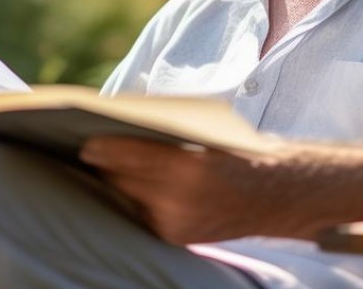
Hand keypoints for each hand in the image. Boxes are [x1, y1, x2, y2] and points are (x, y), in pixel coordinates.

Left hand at [79, 136, 294, 243]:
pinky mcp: (176, 237)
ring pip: (128, 199)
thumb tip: (121, 126)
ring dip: (116, 183)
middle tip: (84, 150)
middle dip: (104, 165)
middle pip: (122, 180)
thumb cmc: (240, 151)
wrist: (279, 194)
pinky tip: (123, 186)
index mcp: (187, 167)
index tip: (84, 142)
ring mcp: (176, 223)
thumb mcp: (204, 131)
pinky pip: (142, 214)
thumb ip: (164, 133)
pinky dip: (134, 198)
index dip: (101, 148)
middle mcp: (178, 200)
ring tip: (98, 167)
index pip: (127, 156)